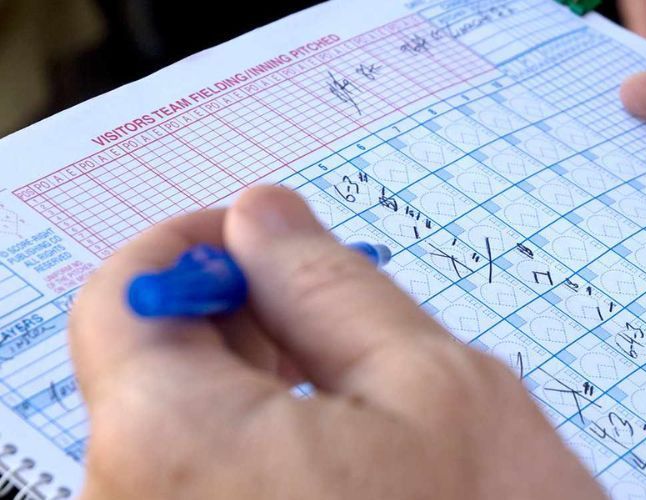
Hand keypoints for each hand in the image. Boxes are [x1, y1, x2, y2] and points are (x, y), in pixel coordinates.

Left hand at [69, 186, 604, 498]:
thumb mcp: (433, 382)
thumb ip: (329, 283)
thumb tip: (262, 217)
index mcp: (171, 447)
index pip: (122, 297)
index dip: (193, 244)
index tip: (262, 234)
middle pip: (146, 367)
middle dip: (234, 313)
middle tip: (329, 299)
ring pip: (177, 429)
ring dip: (252, 378)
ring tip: (349, 376)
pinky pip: (201, 485)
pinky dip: (255, 442)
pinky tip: (333, 438)